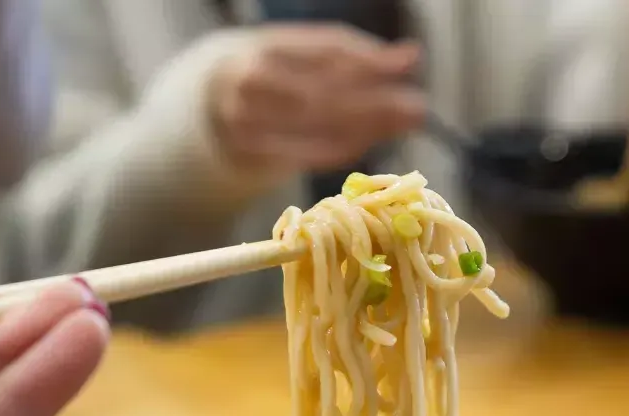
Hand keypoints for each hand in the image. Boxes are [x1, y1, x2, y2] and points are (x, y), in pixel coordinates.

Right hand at [209, 25, 425, 173]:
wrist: (211, 100)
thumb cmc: (275, 73)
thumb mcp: (305, 52)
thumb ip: (355, 54)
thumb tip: (411, 56)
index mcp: (265, 46)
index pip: (323, 51)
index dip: (368, 60)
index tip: (408, 66)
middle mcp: (251, 83)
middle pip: (323, 93)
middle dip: (375, 101)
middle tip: (417, 107)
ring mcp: (247, 122)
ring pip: (318, 128)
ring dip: (368, 128)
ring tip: (405, 123)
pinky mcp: (253, 155)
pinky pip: (309, 156)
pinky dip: (346, 148)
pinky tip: (372, 140)